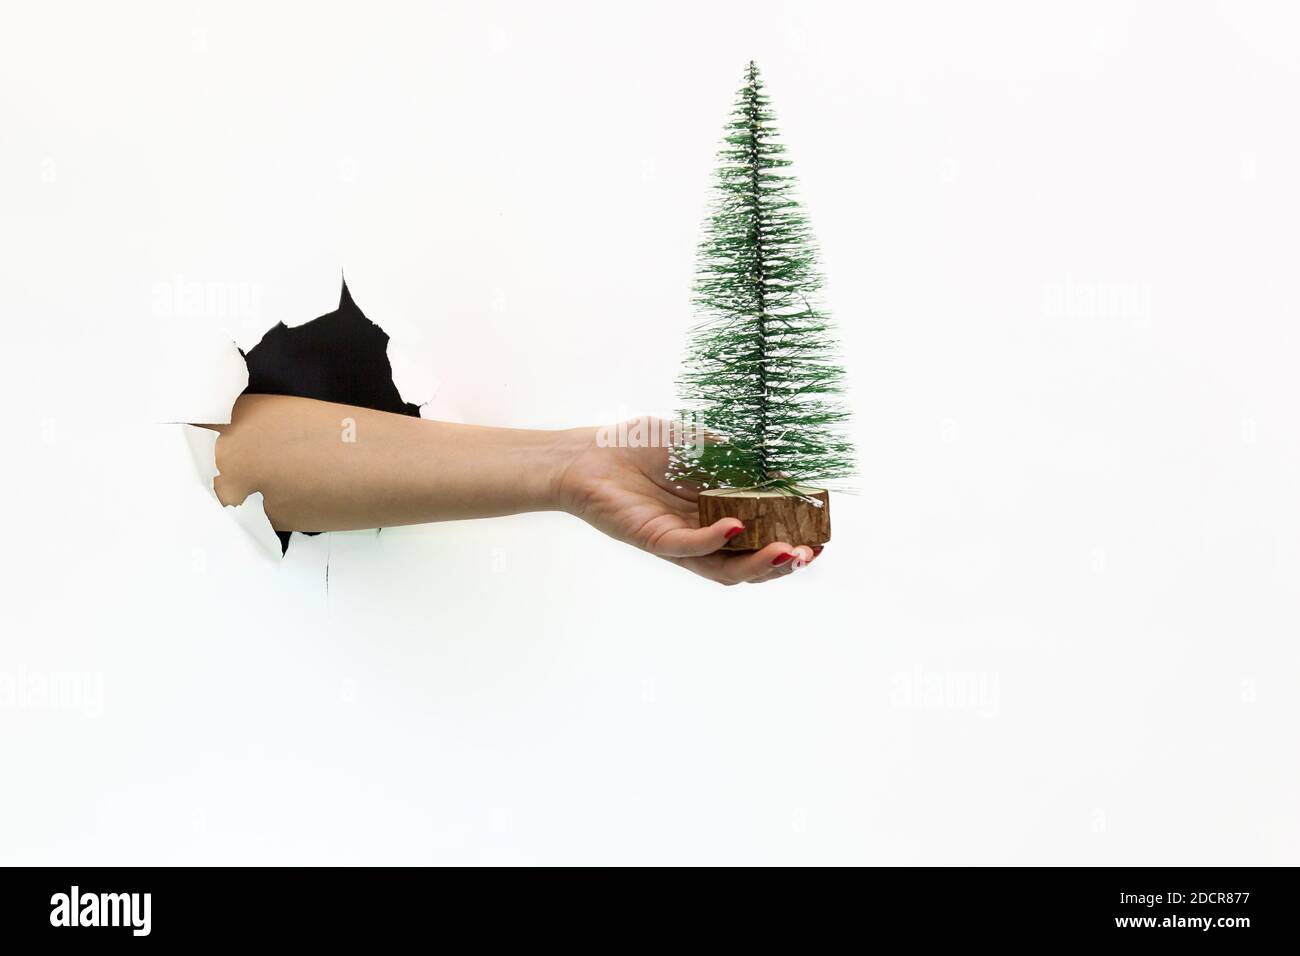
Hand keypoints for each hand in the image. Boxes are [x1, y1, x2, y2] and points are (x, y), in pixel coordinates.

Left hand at [556, 419, 818, 584]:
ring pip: (724, 567)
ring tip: (788, 553)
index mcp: (716, 514)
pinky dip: (713, 540)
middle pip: (748, 562)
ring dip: (758, 563)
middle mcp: (700, 535)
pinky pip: (687, 547)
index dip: (792, 540)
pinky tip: (736, 527)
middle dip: (783, 562)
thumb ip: (740, 459)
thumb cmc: (641, 446)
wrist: (588, 452)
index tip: (821, 535)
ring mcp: (678, 540)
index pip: (761, 537)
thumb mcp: (704, 445)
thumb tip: (785, 470)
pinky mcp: (652, 538)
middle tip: (810, 553)